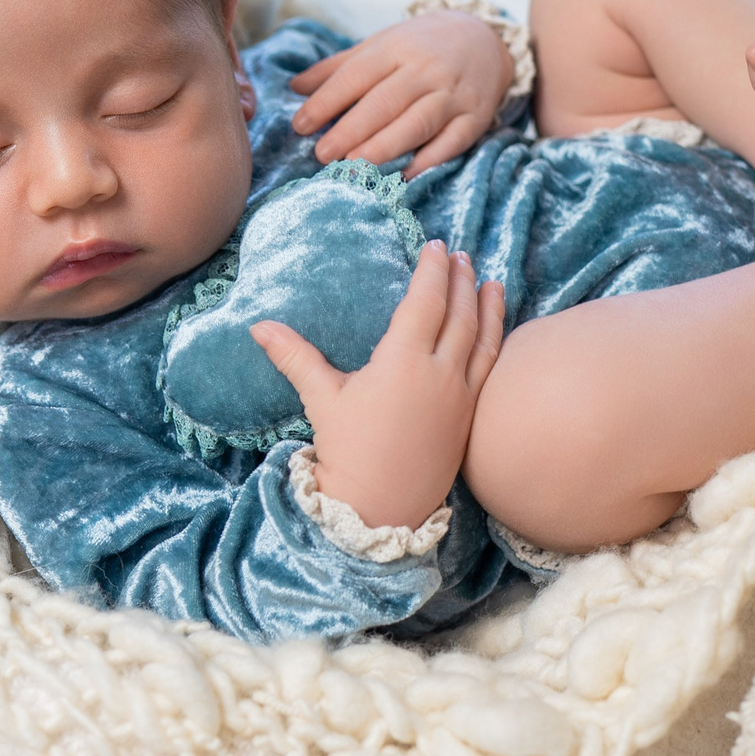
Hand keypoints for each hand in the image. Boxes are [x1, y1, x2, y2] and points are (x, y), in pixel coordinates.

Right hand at [249, 243, 505, 529]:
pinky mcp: (470, 418)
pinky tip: (496, 330)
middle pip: (459, 314)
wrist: (381, 508)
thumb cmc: (349, 452)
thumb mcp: (322, 400)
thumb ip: (295, 357)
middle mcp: (440, 373)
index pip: (425, 301)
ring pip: (483, 339)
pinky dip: (496, 341)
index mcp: (403, 361)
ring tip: (490, 282)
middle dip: (461, 281)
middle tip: (461, 256)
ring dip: (486, 306)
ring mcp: (461, 396)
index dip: (432, 271)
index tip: (437, 247)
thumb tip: (258, 327)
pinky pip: (490, 368)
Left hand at [287, 10, 513, 176]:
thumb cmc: (418, 47)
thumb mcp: (378, 46)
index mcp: (395, 49)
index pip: (356, 75)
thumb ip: (337, 68)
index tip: (300, 125)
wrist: (483, 38)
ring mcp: (453, 95)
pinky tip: (403, 174)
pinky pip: (452, 142)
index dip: (327, 101)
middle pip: (385, 102)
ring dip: (384, 147)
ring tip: (353, 166)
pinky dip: (428, 160)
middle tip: (322, 154)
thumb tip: (293, 87)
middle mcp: (425, 70)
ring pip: (417, 123)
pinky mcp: (475, 118)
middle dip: (351, 130)